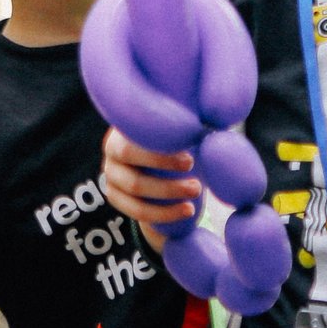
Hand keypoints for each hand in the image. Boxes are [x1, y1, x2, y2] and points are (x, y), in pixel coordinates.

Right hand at [99, 127, 200, 250]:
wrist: (165, 165)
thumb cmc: (178, 138)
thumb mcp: (184, 128)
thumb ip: (194, 122)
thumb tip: (216, 113)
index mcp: (126, 125)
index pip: (135, 135)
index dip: (160, 151)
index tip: (190, 161)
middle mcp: (111, 149)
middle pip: (130, 162)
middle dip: (164, 179)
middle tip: (197, 185)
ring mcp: (110, 174)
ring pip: (134, 189)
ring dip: (167, 196)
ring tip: (196, 194)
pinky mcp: (114, 197)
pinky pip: (136, 211)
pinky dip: (163, 214)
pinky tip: (187, 211)